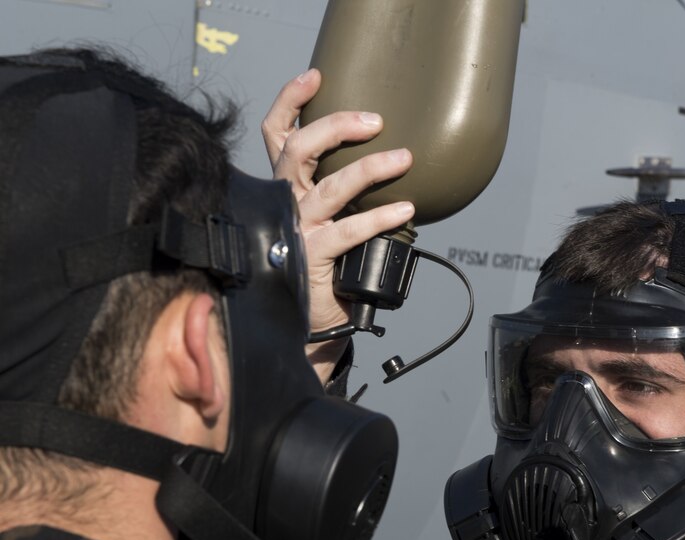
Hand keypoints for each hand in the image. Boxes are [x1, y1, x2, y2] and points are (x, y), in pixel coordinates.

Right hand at [262, 68, 414, 382]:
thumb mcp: (325, 217)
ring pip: (329, 188)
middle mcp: (286, 202)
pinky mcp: (313, 257)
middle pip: (298, 151)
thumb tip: (388, 155)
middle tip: (375, 121)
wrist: (311, 317)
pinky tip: (405, 211)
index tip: (316, 77)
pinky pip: (349, 231)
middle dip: (336, 127)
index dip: (291, 101)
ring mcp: (297, 230)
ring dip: (369, 169)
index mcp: (286, 186)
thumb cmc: (322, 261)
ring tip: (403, 158)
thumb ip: (338, 188)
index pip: (278, 135)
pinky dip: (380, 218)